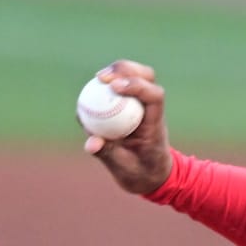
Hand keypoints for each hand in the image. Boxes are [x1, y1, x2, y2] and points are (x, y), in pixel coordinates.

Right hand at [82, 59, 173, 194]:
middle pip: (146, 76)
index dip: (136, 86)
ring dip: (117, 71)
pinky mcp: (129, 106)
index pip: (154, 96)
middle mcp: (150, 110)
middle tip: (103, 77)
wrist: (150, 175)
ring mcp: (141, 106)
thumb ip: (108, 154)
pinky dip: (107, 84)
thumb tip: (90, 143)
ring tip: (99, 78)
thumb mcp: (124, 168)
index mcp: (154, 123)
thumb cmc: (141, 173)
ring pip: (135, 76)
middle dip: (125, 70)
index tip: (114, 87)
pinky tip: (92, 88)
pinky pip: (120, 88)